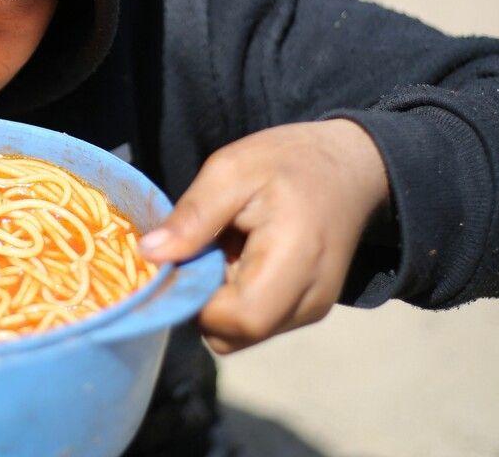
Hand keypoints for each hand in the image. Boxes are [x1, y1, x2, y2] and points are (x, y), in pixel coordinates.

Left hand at [139, 119, 388, 353]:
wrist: (349, 166)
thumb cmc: (288, 161)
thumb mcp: (231, 170)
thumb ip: (193, 216)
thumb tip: (149, 255)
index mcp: (296, 259)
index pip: (237, 318)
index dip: (195, 299)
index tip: (181, 259)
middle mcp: (311, 299)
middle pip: (235, 335)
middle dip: (203, 302)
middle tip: (205, 248)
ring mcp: (313, 311)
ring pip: (242, 335)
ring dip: (220, 301)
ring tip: (230, 249)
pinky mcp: (309, 311)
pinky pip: (257, 323)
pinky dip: (238, 299)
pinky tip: (245, 260)